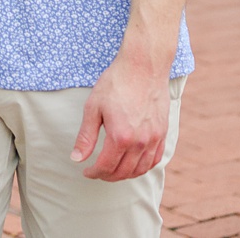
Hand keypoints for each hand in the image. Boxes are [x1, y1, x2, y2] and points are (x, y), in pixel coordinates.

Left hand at [72, 48, 171, 180]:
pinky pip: (156, 158)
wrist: (144, 64)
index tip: (86, 170)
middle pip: (123, 172)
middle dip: (107, 176)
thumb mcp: (94, 107)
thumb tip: (77, 158)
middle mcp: (140, 141)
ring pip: (140, 169)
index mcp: (120, 136)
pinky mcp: (163, 130)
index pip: (105, 167)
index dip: (93, 173)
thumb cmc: (117, 82)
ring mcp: (154, 137)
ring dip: (126, 174)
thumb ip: (86, 136)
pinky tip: (134, 162)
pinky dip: (144, 166)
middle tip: (98, 171)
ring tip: (114, 169)